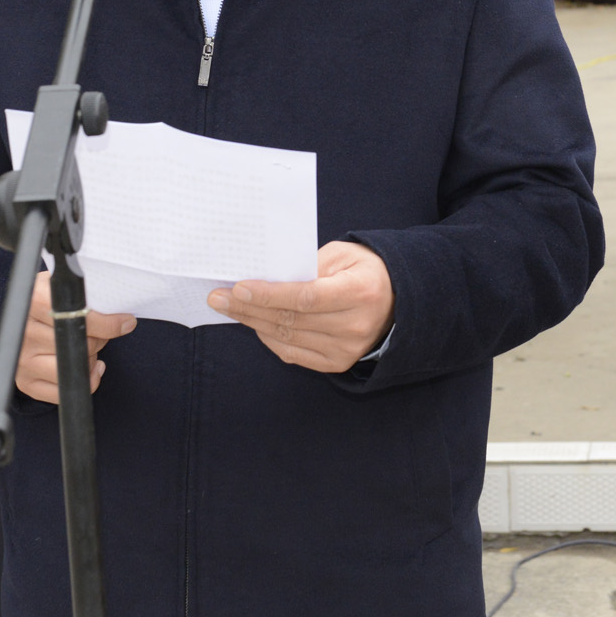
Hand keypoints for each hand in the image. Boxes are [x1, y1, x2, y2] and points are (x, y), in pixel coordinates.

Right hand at [15, 271, 136, 403]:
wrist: (19, 315)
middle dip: (100, 339)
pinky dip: (83, 381)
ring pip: (77, 368)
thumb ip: (87, 294)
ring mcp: (24, 360)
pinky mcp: (26, 382)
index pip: (80, 316)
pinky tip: (85, 367)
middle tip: (99, 333)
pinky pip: (65, 392)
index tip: (126, 322)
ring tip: (87, 348)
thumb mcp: (62, 286)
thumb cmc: (47, 300)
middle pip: (82, 345)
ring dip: (91, 361)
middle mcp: (26, 332)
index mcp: (35, 300)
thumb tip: (122, 317)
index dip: (107, 322)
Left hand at [207, 241, 394, 373]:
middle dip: (249, 308)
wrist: (397, 302)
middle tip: (218, 297)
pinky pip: (292, 353)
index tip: (238, 288)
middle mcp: (354, 325)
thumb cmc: (366, 271)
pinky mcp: (337, 363)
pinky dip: (268, 338)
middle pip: (291, 319)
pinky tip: (254, 323)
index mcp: (359, 292)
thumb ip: (309, 263)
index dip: (270, 295)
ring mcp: (346, 349)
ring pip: (287, 337)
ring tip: (229, 308)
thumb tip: (267, 276)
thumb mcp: (344, 254)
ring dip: (253, 322)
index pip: (307, 297)